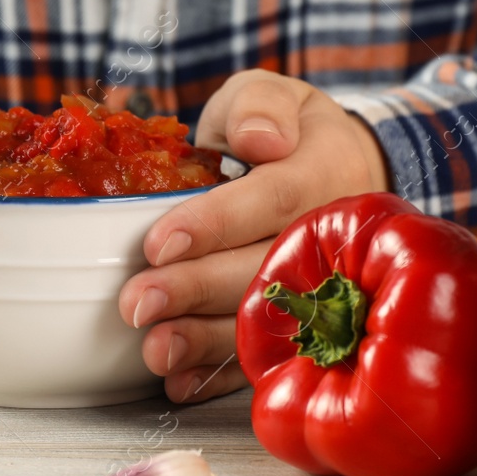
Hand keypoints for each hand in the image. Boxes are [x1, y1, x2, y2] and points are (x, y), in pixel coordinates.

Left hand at [118, 70, 388, 402]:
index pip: (271, 199)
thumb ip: (260, 105)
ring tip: (153, 349)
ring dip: (205, 341)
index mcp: (323, 172)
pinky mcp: (301, 320)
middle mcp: (329, 236)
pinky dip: (219, 374)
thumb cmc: (286, 129)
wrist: (338, 169)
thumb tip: (261, 139)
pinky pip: (266, 351)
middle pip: (263, 268)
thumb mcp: (271, 93)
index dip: (216, 223)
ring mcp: (320, 285)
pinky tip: (179, 382)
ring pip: (265, 319)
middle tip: (137, 303)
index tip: (160, 241)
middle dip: (196, 289)